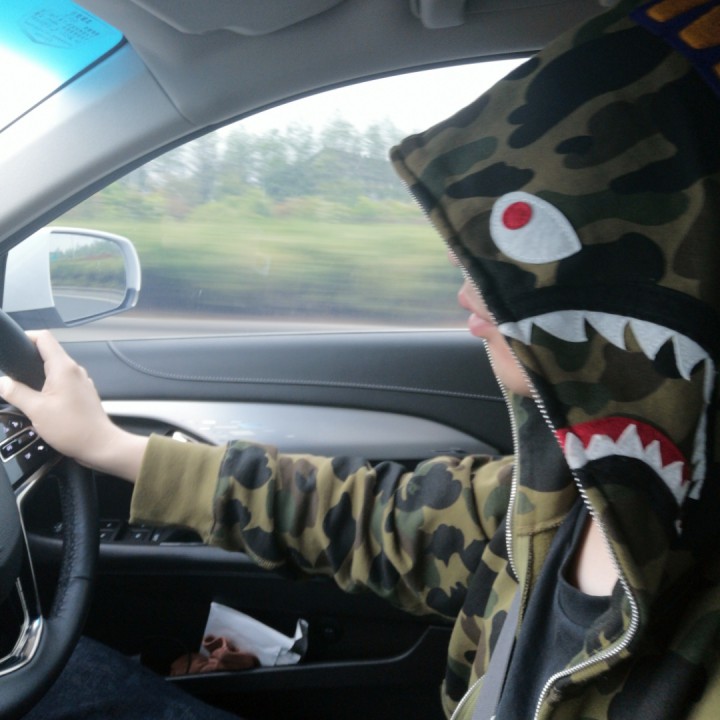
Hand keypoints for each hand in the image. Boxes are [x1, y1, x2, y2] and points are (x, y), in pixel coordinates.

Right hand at [0, 331, 145, 480]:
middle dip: (28, 359)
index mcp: (64, 368)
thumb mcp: (36, 410)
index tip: (13, 346)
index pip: (44, 338)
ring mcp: (81, 382)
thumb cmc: (72, 428)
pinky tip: (40, 400)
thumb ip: (15, 393)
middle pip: (49, 353)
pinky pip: (63, 382)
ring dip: (38, 374)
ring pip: (55, 369)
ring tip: (22, 386)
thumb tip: (1, 381)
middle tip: (12, 371)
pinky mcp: (83, 393)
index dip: (26, 337)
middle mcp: (75, 370)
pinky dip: (49, 386)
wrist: (100, 445)